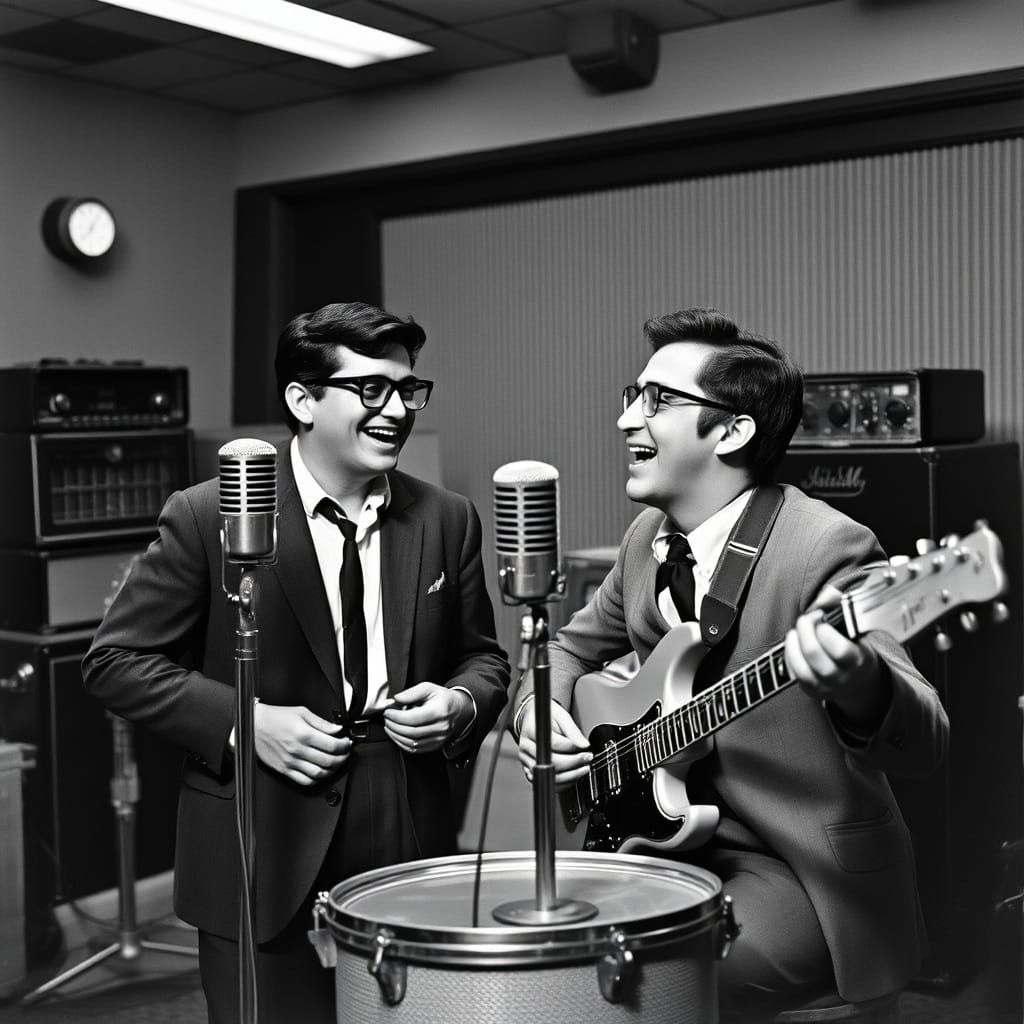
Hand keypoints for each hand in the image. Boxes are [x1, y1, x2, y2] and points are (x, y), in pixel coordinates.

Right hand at [253, 703, 350, 785]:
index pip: (333, 745)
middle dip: (343, 758)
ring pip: (319, 774)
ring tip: (336, 762)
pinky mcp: (285, 770)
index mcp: (304, 734)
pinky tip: (321, 772)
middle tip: (345, 752)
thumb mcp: (302, 712)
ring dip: (332, 770)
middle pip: (329, 761)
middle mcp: (298, 750)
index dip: (345, 745)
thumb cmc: (275, 717)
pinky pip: (305, 781)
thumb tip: (337, 729)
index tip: (347, 742)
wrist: (253, 725)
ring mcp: (291, 762)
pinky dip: (317, 779)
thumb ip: (322, 722)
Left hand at [384, 682, 470, 753]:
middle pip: (411, 732)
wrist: (457, 709)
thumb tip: (397, 698)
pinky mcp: (435, 745)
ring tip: (389, 726)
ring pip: (412, 743)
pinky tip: (396, 735)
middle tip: (387, 718)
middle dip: (394, 726)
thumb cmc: (442, 698)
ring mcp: (439, 738)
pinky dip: (402, 743)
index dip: (397, 716)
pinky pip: (415, 749)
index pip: (413, 718)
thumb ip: (412, 692)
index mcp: (439, 711)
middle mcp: (441, 727)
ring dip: (396, 736)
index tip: (388, 712)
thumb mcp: (429, 688)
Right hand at [517, 699, 591, 786]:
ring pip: (549, 775)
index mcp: (531, 731)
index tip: (586, 748)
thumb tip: (583, 744)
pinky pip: (546, 782)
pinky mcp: (529, 771)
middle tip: (587, 758)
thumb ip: (572, 730)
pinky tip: (572, 775)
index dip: (571, 747)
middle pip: (551, 762)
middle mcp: (525, 748)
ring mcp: (526, 761)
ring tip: (583, 768)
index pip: (553, 743)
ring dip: (570, 775)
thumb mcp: (561, 716)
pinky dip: (562, 782)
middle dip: (573, 762)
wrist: (534, 719)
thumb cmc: (548, 718)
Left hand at [785, 585, 889, 729]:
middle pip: (813, 653)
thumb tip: (829, 593)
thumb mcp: (857, 630)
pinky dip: (789, 655)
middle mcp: (841, 677)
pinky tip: (794, 644)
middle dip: (805, 628)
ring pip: (800, 666)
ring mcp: (825, 687)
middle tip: (808, 619)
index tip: (824, 618)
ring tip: (798, 631)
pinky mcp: (810, 690)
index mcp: (858, 660)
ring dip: (793, 642)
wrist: (860, 684)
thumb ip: (841, 607)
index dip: (825, 630)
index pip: (840, 650)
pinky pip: (793, 673)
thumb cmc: (857, 650)